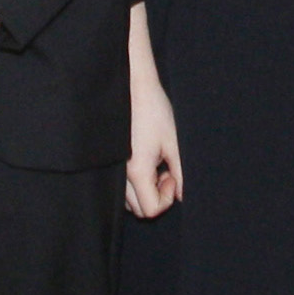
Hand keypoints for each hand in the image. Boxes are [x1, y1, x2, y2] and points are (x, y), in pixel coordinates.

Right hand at [126, 3, 183, 215]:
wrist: (131, 84)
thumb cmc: (153, 109)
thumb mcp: (174, 142)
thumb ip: (181, 172)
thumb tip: (183, 195)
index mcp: (137, 171)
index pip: (151, 210)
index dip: (167, 198)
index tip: (172, 174)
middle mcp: (120, 175)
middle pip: (139, 209)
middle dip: (157, 196)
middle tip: (166, 170)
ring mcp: (112, 168)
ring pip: (129, 200)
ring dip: (145, 190)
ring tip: (155, 163)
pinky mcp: (110, 159)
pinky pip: (122, 185)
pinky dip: (135, 182)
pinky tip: (144, 159)